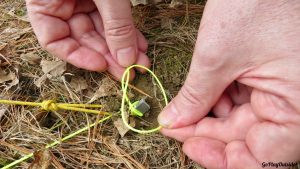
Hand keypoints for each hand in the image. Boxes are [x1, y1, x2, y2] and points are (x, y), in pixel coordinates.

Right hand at [26, 0, 149, 79]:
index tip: (100, 65)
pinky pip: (112, 19)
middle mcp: (62, 2)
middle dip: (109, 55)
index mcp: (46, 0)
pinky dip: (126, 32)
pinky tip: (139, 44)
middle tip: (130, 70)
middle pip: (83, 39)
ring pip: (101, 31)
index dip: (76, 56)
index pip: (53, 40)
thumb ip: (116, 25)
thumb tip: (127, 60)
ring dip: (122, 47)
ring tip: (141, 60)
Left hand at [158, 0, 299, 167]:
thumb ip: (195, 97)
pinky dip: (218, 101)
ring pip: (241, 122)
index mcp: (298, 108)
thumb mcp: (217, 57)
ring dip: (209, 118)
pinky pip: (242, 102)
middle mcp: (296, 105)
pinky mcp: (271, 80)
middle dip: (206, 134)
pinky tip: (201, 95)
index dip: (221, 158)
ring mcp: (284, 92)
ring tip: (183, 110)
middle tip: (175, 126)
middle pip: (246, 140)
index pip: (262, 159)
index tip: (188, 145)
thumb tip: (174, 122)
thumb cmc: (257, 4)